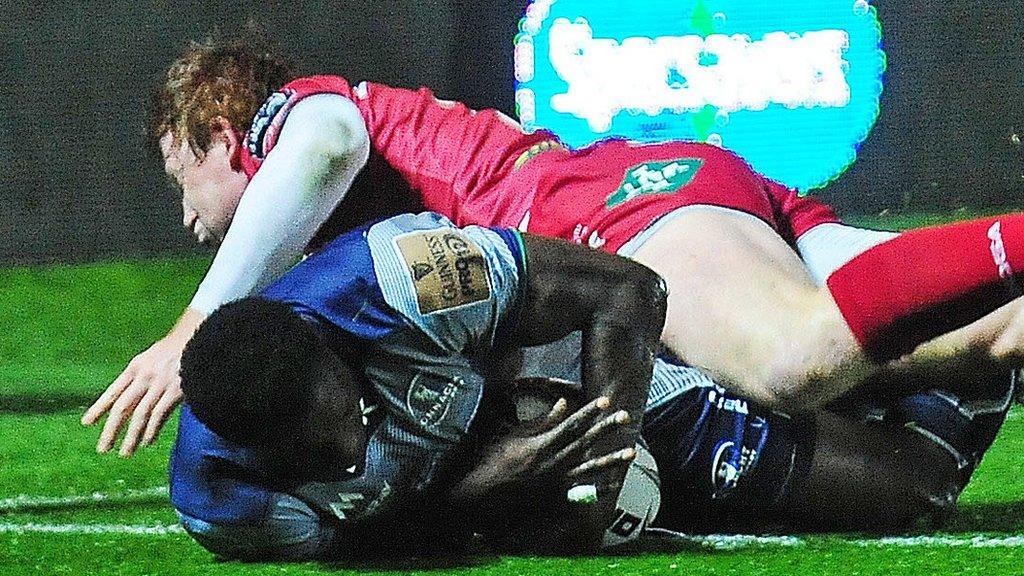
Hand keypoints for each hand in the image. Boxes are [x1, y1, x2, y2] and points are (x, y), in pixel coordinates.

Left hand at [81, 308, 202, 455]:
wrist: (200, 338)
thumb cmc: (177, 350)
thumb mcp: (153, 357)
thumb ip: (140, 377)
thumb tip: (128, 402)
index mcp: (136, 367)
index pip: (113, 391)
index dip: (99, 408)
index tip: (86, 423)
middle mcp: (145, 376)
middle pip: (123, 407)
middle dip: (111, 430)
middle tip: (102, 448)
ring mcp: (160, 384)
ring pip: (140, 415)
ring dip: (131, 436)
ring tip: (124, 452)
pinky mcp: (176, 391)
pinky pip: (159, 415)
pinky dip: (152, 430)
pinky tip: (146, 441)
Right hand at [452, 396, 634, 504]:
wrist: (483, 495)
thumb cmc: (492, 461)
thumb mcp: (514, 436)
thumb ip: (542, 421)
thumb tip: (563, 403)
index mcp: (542, 445)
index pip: (571, 425)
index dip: (589, 411)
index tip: (605, 400)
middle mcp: (554, 463)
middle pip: (586, 443)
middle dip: (606, 428)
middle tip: (625, 416)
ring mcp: (556, 482)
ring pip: (590, 469)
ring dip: (612, 460)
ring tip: (632, 452)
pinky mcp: (555, 496)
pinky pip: (582, 492)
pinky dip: (599, 489)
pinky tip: (614, 484)